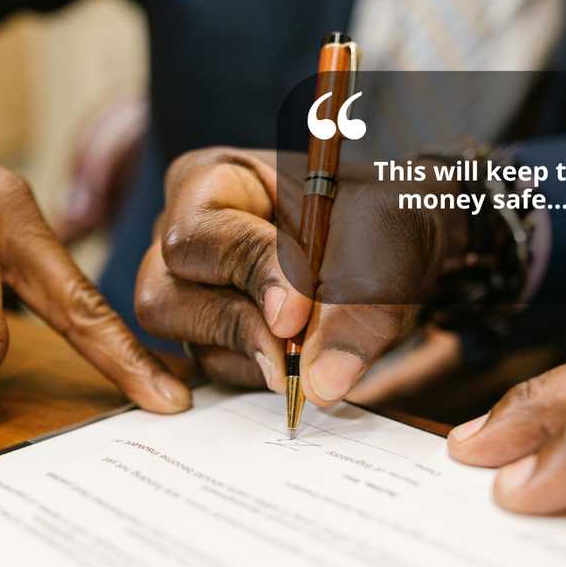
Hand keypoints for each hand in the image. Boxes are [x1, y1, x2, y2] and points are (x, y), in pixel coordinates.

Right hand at [134, 147, 465, 402]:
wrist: (400, 254)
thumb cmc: (383, 228)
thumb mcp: (382, 256)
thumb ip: (353, 315)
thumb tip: (321, 383)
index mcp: (213, 183)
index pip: (199, 235)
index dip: (246, 276)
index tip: (295, 316)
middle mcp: (186, 237)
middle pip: (164, 296)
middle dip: (236, 328)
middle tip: (297, 355)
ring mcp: (189, 290)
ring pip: (188, 342)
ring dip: (254, 358)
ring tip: (315, 347)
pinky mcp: (208, 335)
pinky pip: (212, 370)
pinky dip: (252, 375)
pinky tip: (296, 363)